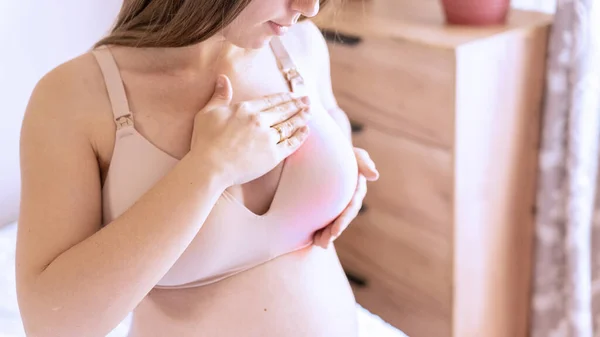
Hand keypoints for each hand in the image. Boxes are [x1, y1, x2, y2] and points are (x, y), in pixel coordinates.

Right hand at [191, 74, 311, 185]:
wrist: (210, 167)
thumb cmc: (205, 141)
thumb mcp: (207, 113)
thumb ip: (219, 96)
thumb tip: (224, 78)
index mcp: (246, 110)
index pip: (270, 101)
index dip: (283, 97)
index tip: (292, 95)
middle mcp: (260, 121)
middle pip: (283, 110)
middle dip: (297, 104)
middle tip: (308, 100)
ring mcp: (268, 138)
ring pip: (289, 125)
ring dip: (301, 117)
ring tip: (310, 112)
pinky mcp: (273, 156)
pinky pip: (291, 144)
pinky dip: (300, 136)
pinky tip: (306, 131)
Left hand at [313, 147, 378, 248]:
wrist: (325, 151)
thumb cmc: (341, 150)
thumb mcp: (354, 154)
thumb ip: (364, 162)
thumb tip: (375, 175)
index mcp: (355, 191)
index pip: (350, 208)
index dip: (343, 220)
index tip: (335, 231)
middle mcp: (348, 201)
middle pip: (341, 220)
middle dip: (333, 232)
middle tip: (324, 242)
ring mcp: (338, 204)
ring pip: (333, 223)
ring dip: (326, 236)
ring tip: (318, 244)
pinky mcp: (326, 206)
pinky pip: (323, 220)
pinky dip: (319, 231)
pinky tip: (312, 240)